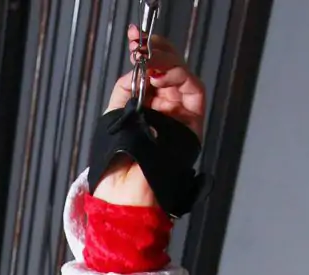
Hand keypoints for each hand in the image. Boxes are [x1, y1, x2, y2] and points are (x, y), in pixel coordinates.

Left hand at [93, 26, 205, 206]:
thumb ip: (125, 91)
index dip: (145, 54)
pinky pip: (194, 92)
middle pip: (169, 70)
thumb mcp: (115, 120)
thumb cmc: (115, 167)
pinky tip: (161, 75)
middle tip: (142, 47)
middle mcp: (164, 111)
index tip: (135, 40)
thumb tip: (137, 69)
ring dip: (168, 61)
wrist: (125, 199)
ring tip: (151, 62)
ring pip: (182, 76)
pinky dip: (180, 77)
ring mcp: (179, 117)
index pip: (150, 74)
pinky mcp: (192, 126)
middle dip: (157, 52)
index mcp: (145, 109)